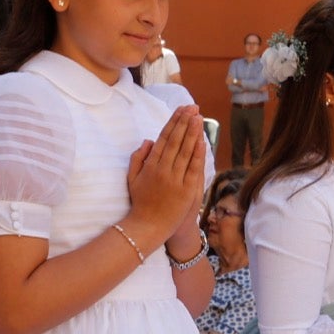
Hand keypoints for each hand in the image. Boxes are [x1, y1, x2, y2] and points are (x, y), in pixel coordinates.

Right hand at [124, 105, 205, 243]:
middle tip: (192, 107)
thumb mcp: (132, 178)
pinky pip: (193, 168)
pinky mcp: (186, 190)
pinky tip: (201, 140)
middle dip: (184, 122)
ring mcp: (175, 180)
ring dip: (192, 132)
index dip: (173, 123)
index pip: (164, 139)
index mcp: (150, 165)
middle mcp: (163, 170)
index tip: (181, 110)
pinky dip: (198, 153)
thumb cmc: (140, 202)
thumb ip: (138, 158)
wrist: (148, 226)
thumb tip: (149, 140)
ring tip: (198, 117)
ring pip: (185, 151)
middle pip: (176, 141)